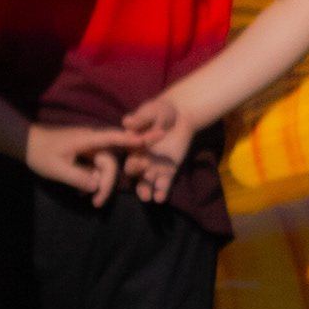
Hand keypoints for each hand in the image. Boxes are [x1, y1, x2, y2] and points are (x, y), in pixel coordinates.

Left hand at [20, 120, 130, 205]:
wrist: (27, 144)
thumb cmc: (40, 153)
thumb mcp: (56, 169)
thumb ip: (77, 177)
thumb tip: (97, 186)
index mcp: (88, 139)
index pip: (114, 138)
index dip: (132, 140)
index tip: (151, 138)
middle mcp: (93, 142)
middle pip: (109, 163)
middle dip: (106, 183)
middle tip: (96, 203)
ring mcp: (90, 148)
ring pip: (104, 168)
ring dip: (98, 184)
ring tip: (87, 199)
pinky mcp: (86, 155)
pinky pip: (95, 169)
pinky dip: (91, 180)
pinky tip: (81, 192)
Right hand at [119, 88, 207, 203]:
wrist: (181, 117)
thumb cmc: (161, 111)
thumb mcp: (151, 110)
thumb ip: (141, 117)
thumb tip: (127, 120)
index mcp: (132, 145)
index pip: (130, 150)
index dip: (138, 150)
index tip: (153, 143)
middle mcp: (139, 158)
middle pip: (132, 169)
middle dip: (138, 170)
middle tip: (147, 166)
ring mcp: (152, 167)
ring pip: (144, 182)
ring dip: (144, 190)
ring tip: (147, 197)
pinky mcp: (167, 172)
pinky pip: (161, 185)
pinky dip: (160, 192)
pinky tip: (160, 198)